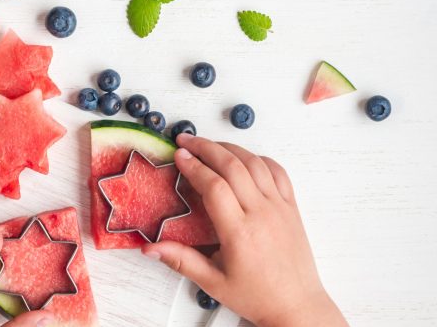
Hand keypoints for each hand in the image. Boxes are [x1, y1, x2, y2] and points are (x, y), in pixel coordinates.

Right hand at [142, 134, 346, 326]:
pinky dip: (259, 158)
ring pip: (255, 163)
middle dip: (206, 148)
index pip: (214, 186)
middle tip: (186, 141)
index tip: (179, 155)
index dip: (194, 166)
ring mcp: (280, 208)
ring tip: (210, 144)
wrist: (297, 305)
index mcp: (239, 232)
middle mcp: (262, 214)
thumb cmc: (257, 296)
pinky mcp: (292, 208)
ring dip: (230, 148)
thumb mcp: (213, 282)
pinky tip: (243, 158)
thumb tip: (150, 248)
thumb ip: (181, 260)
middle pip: (233, 166)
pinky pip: (278, 172)